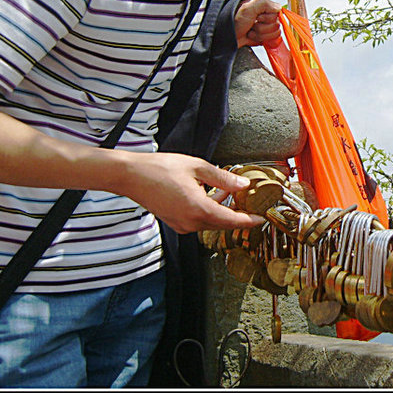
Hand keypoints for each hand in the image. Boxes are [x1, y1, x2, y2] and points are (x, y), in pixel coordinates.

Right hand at [115, 151, 263, 233]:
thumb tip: (243, 184)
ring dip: (223, 211)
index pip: (232, 221)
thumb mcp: (197, 167)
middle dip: (238, 215)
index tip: (262, 218)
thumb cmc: (160, 169)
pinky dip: (209, 211)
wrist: (131, 176)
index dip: (249, 220)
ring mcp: (181, 225)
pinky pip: (199, 220)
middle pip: (223, 223)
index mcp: (198, 209)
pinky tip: (213, 195)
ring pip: (211, 222)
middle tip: (251, 203)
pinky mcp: (175, 222)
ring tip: (232, 194)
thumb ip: (223, 178)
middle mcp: (190, 222)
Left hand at [235, 0, 281, 46]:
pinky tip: (251, 36)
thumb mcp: (247, 8)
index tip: (257, 18)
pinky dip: (260, 39)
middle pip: (276, 25)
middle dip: (262, 28)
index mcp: (263, 6)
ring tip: (250, 31)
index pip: (277, 14)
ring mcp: (264, 27)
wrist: (224, 35)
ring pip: (274, 34)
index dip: (267, 18)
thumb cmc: (232, 19)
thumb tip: (279, 7)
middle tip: (251, 25)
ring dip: (260, 34)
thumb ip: (265, 4)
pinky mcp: (262, 36)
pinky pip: (271, 41)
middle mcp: (265, 15)